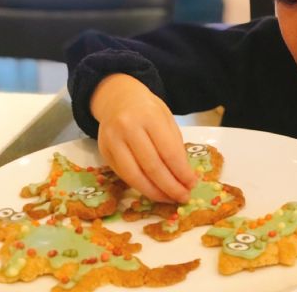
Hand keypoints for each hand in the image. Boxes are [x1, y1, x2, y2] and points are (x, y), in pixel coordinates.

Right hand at [90, 74, 196, 202]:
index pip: (168, 151)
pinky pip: (124, 175)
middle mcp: (128, 127)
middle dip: (170, 186)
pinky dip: (140, 187)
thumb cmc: (147, 109)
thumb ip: (174, 144)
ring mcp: (112, 140)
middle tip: (183, 196)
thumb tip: (183, 175)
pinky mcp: (103, 152)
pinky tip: (153, 191)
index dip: (182, 172)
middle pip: (152, 166)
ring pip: (134, 176)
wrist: (117, 98)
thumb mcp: (166, 118)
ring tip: (169, 198)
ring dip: (154, 192)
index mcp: (149, 116)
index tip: (192, 184)